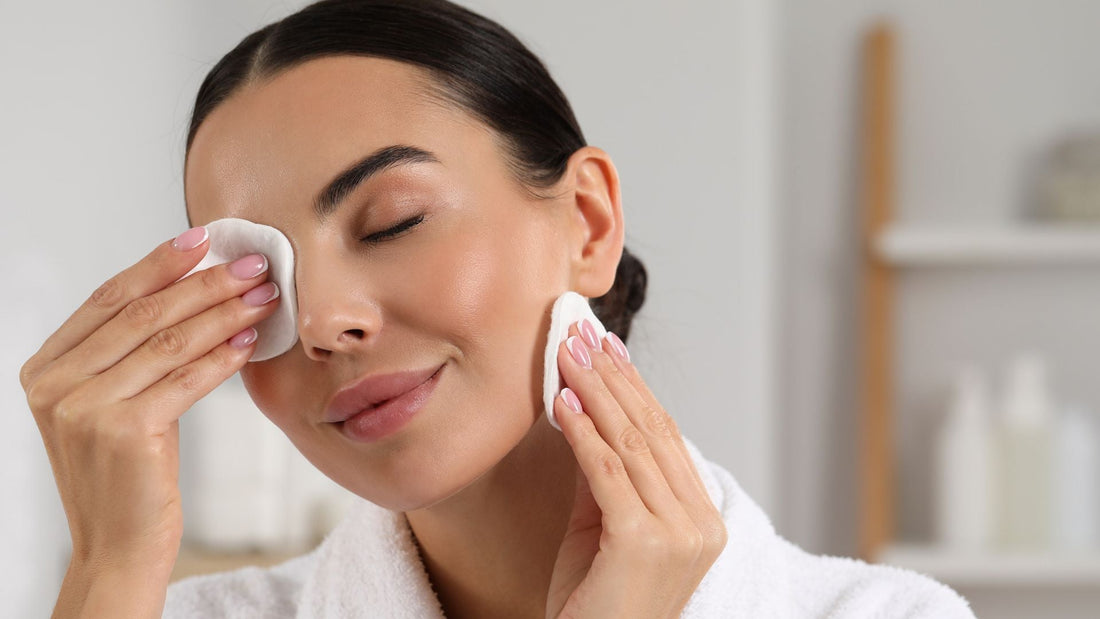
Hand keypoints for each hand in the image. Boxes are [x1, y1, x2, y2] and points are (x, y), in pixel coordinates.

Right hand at [19, 228, 280, 588]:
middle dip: (204, 283)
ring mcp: (83, 407)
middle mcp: (55, 384)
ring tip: (263, 297)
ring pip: (169, 341)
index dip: (158, 264)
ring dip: (224, 313)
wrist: (119, 547)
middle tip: (253, 265)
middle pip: (142, 314)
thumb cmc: (127, 474)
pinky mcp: (122, 430)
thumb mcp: (115, 404)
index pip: (108, 299)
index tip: (202, 238)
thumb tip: (195, 290)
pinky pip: (186, 378)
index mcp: (45, 369)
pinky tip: (249, 342)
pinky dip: (222, 357)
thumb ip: (132, 354)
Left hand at [546, 319, 727, 618]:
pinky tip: (564, 402)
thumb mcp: (601, 527)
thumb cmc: (594, 604)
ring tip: (567, 354)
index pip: (667, 436)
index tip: (608, 348)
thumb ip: (602, 475)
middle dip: (614, 378)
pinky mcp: (644, 543)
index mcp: (699, 519)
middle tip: (583, 336)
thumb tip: (583, 411)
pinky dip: (584, 434)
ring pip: (633, 444)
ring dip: (595, 393)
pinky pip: (609, 474)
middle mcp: (699, 523)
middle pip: (654, 431)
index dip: (635, 388)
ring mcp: (679, 534)